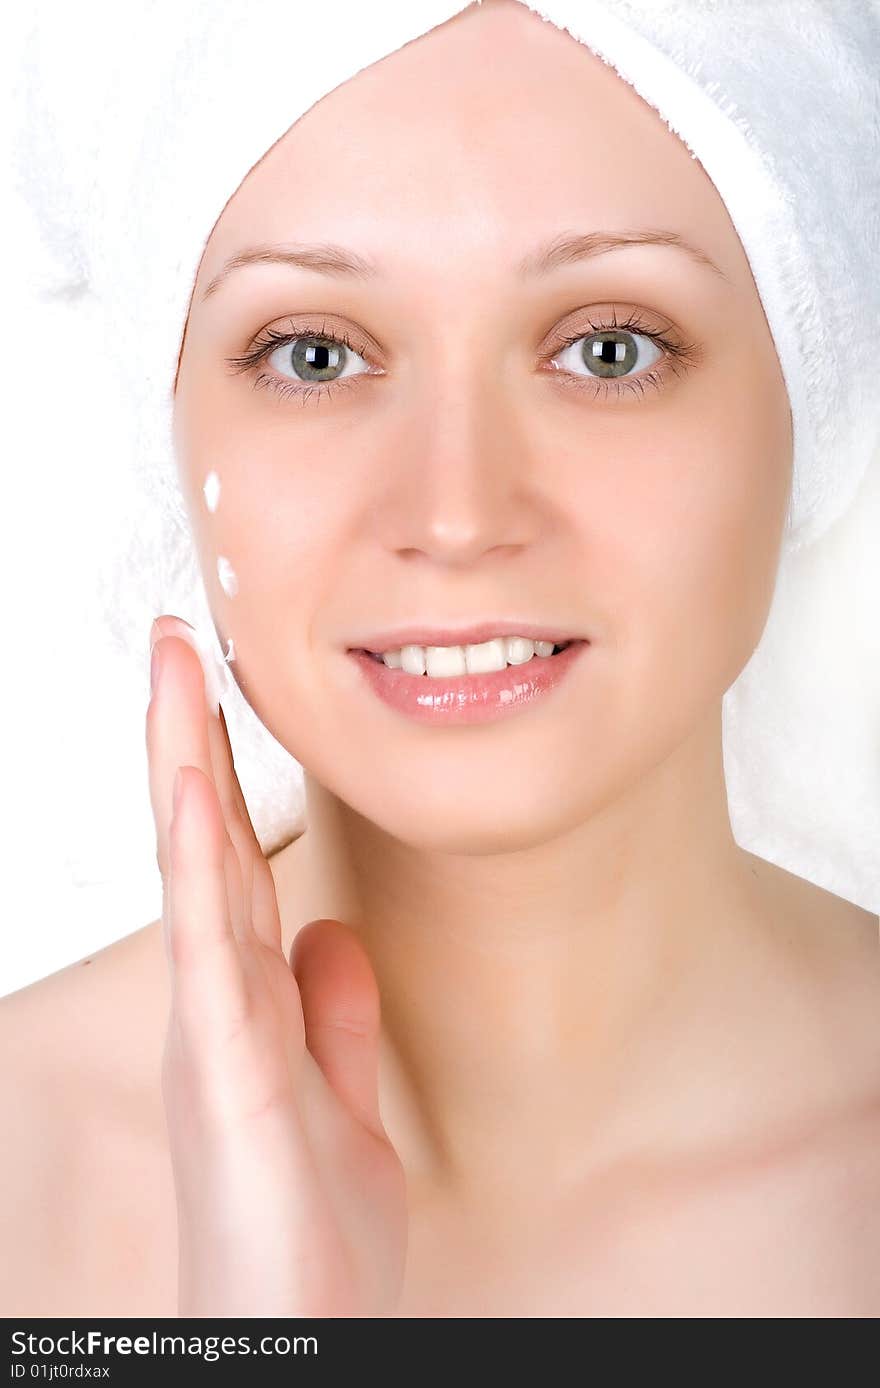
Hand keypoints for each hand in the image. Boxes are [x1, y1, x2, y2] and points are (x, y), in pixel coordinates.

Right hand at [146, 615, 406, 1317]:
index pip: (228, 861)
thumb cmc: (310, 1238)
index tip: (217, 688)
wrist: (296, 1341)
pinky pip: (209, 948)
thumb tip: (331, 932)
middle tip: (178, 639)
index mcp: (244, 1003)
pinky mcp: (222, 1071)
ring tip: (172, 672)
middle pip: (199, 842)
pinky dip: (194, 864)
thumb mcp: (342, 1102)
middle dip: (187, 736)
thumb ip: (332, 1016)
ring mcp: (210, 1029)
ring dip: (180, 766)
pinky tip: (187, 794)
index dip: (219, 772)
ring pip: (191, 870)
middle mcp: (215, 1000)